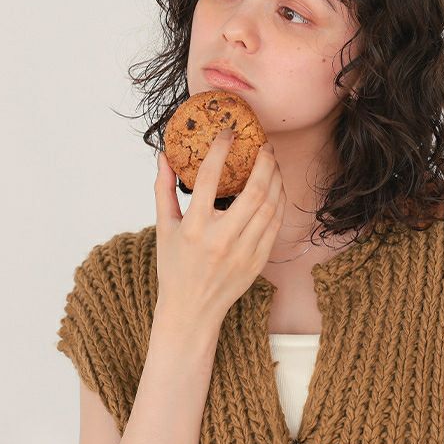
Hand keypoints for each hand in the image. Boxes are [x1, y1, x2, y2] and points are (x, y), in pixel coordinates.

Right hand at [153, 130, 284, 330]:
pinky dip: (279, 204)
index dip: (221, 150)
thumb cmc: (175, 267)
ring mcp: (243, 252)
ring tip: (272, 164)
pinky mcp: (257, 262)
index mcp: (195, 227)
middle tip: (264, 146)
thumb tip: (165, 156)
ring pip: (270, 208)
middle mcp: (222, 239)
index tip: (228, 133)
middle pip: (253, 192)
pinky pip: (275, 226)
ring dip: (275, 181)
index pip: (211, 178)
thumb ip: (164, 190)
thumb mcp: (164, 228)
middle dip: (263, 163)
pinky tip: (276, 190)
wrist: (192, 310)